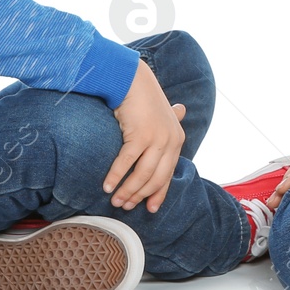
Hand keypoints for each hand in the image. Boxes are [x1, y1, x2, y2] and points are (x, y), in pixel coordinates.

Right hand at [104, 59, 187, 214]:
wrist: (133, 79)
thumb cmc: (145, 97)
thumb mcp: (162, 112)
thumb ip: (171, 119)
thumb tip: (182, 109)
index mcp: (177, 139)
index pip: (168, 174)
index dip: (159, 193)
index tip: (149, 209)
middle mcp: (171, 140)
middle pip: (155, 178)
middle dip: (139, 195)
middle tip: (124, 206)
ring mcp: (157, 138)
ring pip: (142, 175)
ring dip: (127, 190)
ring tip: (114, 200)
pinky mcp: (141, 135)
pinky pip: (126, 163)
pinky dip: (116, 176)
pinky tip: (107, 186)